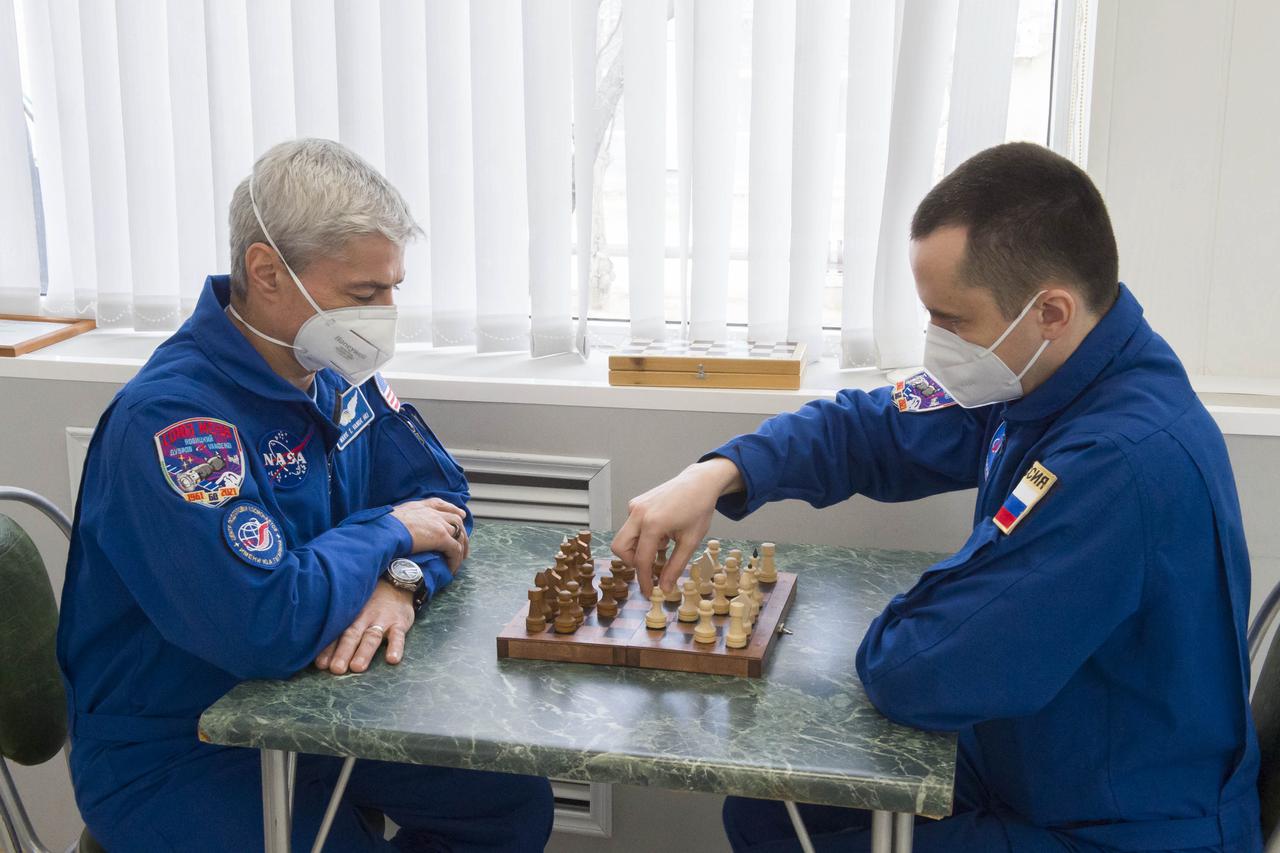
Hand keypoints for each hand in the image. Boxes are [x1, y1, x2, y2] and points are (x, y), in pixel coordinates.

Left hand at [315, 580, 415, 673]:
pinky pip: (398, 636)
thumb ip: (339, 623)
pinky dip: (396, 647)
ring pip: (371, 637)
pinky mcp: (399, 623)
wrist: (395, 583)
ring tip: (357, 667)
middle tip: (336, 669)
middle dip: (343, 652)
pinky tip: (392, 659)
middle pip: (351, 636)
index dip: (328, 648)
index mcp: (349, 616)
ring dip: (364, 652)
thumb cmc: (368, 601)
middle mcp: (363, 618)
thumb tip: (315, 643)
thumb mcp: (352, 606)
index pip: (336, 633)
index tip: (320, 664)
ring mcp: (382, 620)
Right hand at [390, 497, 468, 571]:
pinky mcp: (442, 537)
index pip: (440, 504)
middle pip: (455, 519)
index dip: (452, 509)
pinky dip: (455, 560)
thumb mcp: (392, 517)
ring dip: (462, 547)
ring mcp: (439, 524)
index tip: (460, 514)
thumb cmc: (382, 528)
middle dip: (462, 531)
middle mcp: (433, 513)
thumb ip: (400, 520)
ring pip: (459, 535)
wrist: (385, 532)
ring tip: (461, 559)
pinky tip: (452, 568)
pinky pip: (455, 549)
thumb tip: (396, 529)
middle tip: (464, 543)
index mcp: (420, 506)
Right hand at [611, 457, 743, 596]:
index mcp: (652, 523)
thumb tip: (664, 588)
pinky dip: (642, 536)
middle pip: (620, 548)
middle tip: (652, 566)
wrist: (699, 482)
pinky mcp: (635, 503)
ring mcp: (634, 506)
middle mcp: (638, 513)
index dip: (644, 580)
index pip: (641, 560)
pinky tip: (662, 532)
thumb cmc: (698, 509)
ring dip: (639, 548)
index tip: (649, 592)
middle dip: (633, 562)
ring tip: (664, 544)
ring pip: (625, 538)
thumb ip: (675, 567)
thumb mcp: (690, 541)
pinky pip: (631, 527)